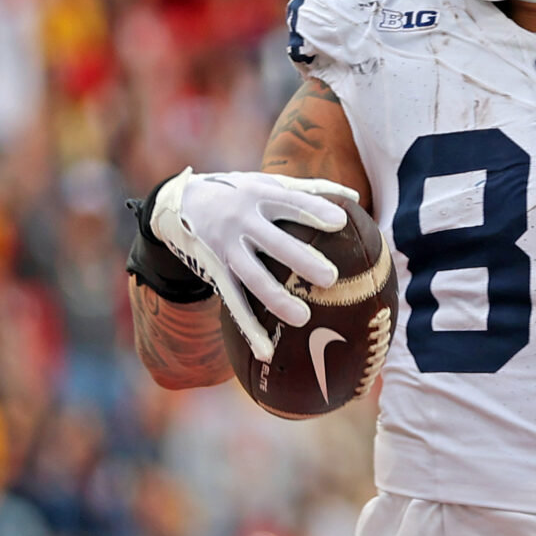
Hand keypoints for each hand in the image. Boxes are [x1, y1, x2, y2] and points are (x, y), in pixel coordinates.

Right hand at [151, 169, 360, 361]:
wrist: (181, 203)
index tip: (340, 222)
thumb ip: (309, 190)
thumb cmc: (239, 193)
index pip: (291, 202)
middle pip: (274, 242)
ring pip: (252, 277)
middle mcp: (242, 221)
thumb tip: (355, 199)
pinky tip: (266, 352)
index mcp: (260, 195)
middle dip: (300, 259)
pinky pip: (233, 303)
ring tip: (303, 317)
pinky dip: (249, 329)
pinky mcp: (216, 272)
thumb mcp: (266, 183)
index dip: (314, 210)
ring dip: (276, 298)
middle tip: (330, 278)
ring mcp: (227, 249)